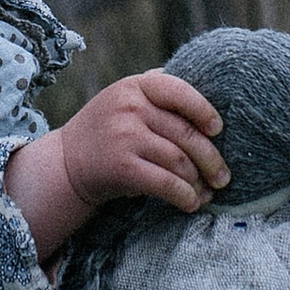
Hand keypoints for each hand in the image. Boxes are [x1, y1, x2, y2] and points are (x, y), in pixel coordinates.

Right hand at [59, 73, 228, 215]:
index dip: (203, 110)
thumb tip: (212, 103)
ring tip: (207, 192)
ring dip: (198, 181)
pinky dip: (184, 195)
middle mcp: (130, 107)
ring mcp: (125, 136)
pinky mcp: (123, 167)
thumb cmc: (108, 131)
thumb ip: (158, 94)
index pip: (179, 91)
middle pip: (185, 133)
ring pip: (179, 160)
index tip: (218, 129)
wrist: (65, 164)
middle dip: (211, 159)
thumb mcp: (125, 99)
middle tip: (224, 177)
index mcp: (135, 86)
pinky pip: (166, 183)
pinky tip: (191, 203)